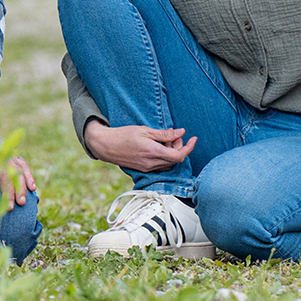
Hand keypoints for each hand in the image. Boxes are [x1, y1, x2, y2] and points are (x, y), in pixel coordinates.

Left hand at [0, 103, 35, 206]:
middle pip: (5, 171)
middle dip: (9, 191)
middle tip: (10, 208)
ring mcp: (4, 150)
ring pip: (16, 168)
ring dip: (21, 185)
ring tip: (22, 202)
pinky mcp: (9, 152)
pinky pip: (21, 163)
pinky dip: (28, 175)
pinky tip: (32, 188)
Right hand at [81, 119, 196, 172]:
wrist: (106, 145)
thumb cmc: (123, 136)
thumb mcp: (145, 131)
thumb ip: (164, 134)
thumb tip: (180, 132)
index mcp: (153, 153)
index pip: (179, 155)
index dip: (189, 147)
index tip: (193, 139)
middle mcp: (152, 163)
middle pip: (175, 159)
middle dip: (179, 146)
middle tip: (172, 134)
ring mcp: (148, 168)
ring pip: (168, 163)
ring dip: (171, 152)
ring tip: (164, 139)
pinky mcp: (144, 169)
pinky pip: (161, 165)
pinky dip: (164, 157)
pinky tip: (158, 147)